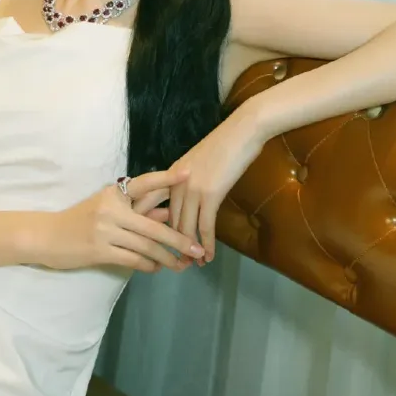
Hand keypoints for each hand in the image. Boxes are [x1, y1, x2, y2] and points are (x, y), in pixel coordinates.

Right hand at [49, 166, 205, 273]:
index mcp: (113, 193)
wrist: (48, 236)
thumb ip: (137, 210)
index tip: (188, 174)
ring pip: (145, 246)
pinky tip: (157, 268)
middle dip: (178, 239)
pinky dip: (148, 265)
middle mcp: (111, 209)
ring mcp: (105, 230)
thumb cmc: (80, 219)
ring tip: (182, 264)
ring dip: (166, 258)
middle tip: (197, 249)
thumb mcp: (107, 209)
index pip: (144, 184)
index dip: (166, 179)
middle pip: (152, 226)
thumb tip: (166, 213)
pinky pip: (132, 259)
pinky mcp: (99, 251)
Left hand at [167, 104, 263, 264]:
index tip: (153, 244)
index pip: (153, 204)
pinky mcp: (210, 194)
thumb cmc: (224, 143)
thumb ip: (189, 179)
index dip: (152, 226)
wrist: (242, 131)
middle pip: (169, 221)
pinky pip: (205, 226)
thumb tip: (188, 198)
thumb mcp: (198, 162)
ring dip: (189, 249)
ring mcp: (191, 188)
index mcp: (171, 173)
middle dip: (172, 244)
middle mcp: (176, 182)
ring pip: (185, 227)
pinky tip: (209, 256)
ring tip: (194, 265)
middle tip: (178, 261)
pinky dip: (206, 245)